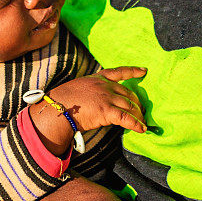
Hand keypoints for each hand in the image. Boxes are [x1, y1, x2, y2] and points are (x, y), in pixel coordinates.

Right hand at [29, 67, 147, 154]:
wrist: (57, 107)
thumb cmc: (63, 100)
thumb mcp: (79, 87)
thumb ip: (91, 90)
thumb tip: (96, 100)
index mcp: (98, 78)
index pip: (119, 72)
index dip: (133, 71)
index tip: (144, 71)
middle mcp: (106, 86)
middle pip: (128, 93)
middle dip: (137, 103)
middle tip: (142, 111)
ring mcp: (107, 98)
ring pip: (130, 106)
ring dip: (139, 115)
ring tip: (143, 122)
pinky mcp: (106, 111)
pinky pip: (126, 118)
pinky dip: (136, 124)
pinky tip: (142, 129)